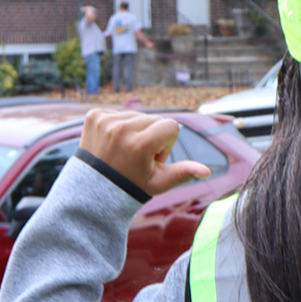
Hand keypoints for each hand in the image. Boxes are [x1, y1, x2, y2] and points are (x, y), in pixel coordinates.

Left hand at [80, 109, 210, 195]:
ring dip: (135, 130)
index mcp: (139, 144)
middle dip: (151, 136)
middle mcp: (121, 129)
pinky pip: (119, 113)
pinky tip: (112, 142)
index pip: (171, 126)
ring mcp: (105, 121)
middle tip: (136, 156)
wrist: (93, 189)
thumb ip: (183, 173)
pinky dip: (119, 126)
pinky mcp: (94, 116)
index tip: (151, 159)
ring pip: (137, 115)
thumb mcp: (159, 182)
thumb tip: (207, 171)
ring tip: (123, 150)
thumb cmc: (131, 186)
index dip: (165, 144)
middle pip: (154, 119)